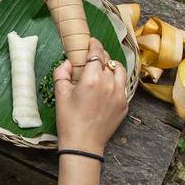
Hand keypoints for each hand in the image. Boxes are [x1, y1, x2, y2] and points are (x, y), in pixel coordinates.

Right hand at [54, 38, 127, 154]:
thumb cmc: (68, 119)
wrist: (83, 143)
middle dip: (101, 56)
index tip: (91, 41)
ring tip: (104, 69)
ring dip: (112, 67)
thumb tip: (67, 62)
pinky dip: (116, 82)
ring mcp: (119, 94)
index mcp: (92, 78)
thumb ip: (62, 73)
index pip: (96, 54)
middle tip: (93, 57)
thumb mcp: (60, 94)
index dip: (94, 45)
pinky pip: (122, 87)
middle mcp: (109, 84)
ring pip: (120, 72)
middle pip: (109, 61)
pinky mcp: (124, 105)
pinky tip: (107, 86)